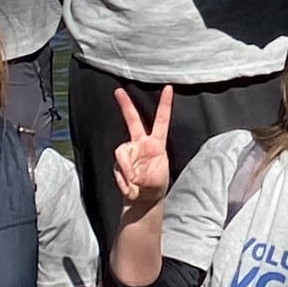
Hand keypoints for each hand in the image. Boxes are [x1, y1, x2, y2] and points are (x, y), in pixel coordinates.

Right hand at [111, 83, 175, 210]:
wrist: (144, 198)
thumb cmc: (155, 185)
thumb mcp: (155, 179)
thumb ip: (140, 173)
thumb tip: (128, 172)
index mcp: (157, 143)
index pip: (161, 120)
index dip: (165, 104)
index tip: (169, 87)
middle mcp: (141, 143)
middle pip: (132, 120)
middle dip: (125, 105)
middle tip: (118, 90)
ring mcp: (129, 151)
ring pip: (121, 152)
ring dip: (127, 169)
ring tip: (135, 182)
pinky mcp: (120, 162)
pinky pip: (118, 167)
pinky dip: (123, 179)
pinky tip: (130, 185)